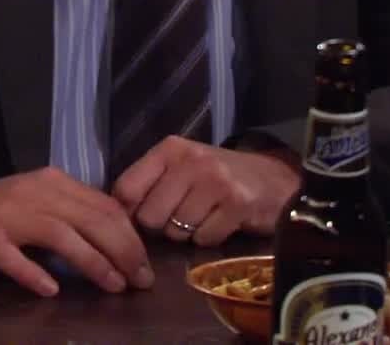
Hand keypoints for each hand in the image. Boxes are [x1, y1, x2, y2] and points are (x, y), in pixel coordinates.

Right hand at [0, 168, 153, 297]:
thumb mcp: (33, 201)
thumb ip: (69, 212)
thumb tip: (116, 237)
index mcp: (50, 182)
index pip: (104, 205)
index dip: (130, 235)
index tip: (145, 263)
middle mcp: (33, 193)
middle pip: (90, 219)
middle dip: (123, 251)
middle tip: (141, 281)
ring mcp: (8, 216)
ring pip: (61, 236)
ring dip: (94, 263)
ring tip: (114, 286)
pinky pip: (16, 259)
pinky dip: (36, 275)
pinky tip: (52, 290)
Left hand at [109, 136, 300, 246]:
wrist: (273, 179)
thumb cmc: (217, 176)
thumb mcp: (180, 168)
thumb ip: (149, 184)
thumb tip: (116, 216)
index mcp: (169, 149)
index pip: (126, 189)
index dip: (129, 212)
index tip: (142, 217)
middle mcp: (191, 161)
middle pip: (149, 216)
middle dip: (162, 226)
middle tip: (181, 217)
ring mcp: (215, 181)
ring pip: (175, 231)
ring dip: (187, 234)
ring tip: (203, 217)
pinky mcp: (237, 204)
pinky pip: (204, 239)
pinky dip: (209, 239)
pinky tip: (221, 223)